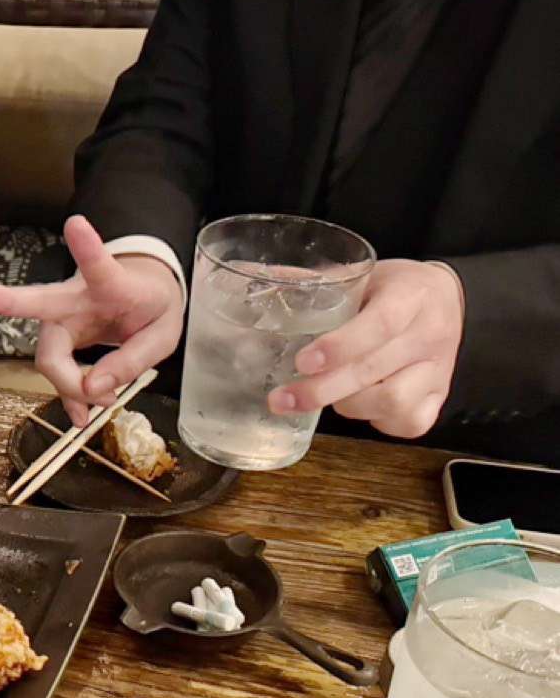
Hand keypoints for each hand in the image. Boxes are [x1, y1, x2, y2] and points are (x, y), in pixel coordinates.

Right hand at [0, 215, 182, 425]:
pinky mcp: (60, 341)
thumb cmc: (153, 305)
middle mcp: (76, 298)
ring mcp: (62, 319)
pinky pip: (57, 372)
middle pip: (37, 305)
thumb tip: (94, 389)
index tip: (75, 223)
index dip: (87, 247)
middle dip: (4, 299)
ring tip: (105, 400)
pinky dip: (70, 397)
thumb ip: (133, 359)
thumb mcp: (163, 333)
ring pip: (49, 357)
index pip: (98, 264)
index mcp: (111, 284)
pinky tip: (82, 416)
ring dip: (72, 385)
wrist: (147, 298)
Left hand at [270, 260, 464, 437]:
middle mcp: (430, 334)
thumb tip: (246, 274)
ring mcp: (439, 370)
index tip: (302, 362)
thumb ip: (313, 282)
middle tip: (281, 399)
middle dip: (321, 390)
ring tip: (327, 394)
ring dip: (348, 404)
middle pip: (374, 370)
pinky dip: (376, 421)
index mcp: (410, 296)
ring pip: (391, 402)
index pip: (379, 324)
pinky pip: (408, 423)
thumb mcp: (361, 275)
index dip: (339, 346)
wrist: (450, 300)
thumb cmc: (393, 289)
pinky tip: (359, 405)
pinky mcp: (440, 398)